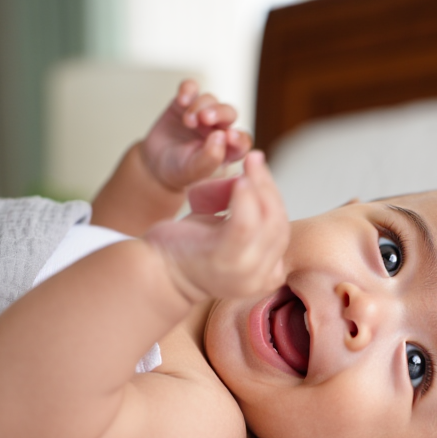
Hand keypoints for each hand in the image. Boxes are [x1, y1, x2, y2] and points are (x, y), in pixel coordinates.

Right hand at [140, 80, 252, 192]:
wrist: (155, 164)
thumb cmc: (179, 171)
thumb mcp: (193, 171)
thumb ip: (210, 158)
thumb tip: (222, 136)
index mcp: (228, 149)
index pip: (242, 140)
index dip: (239, 137)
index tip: (229, 136)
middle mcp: (219, 129)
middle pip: (229, 113)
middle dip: (218, 112)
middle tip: (205, 118)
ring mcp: (202, 114)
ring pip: (210, 99)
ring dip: (200, 106)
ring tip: (187, 121)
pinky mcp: (185, 103)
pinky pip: (191, 87)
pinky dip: (188, 89)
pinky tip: (182, 100)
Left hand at [145, 151, 288, 303]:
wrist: (155, 271)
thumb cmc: (186, 249)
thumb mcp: (221, 228)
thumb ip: (241, 209)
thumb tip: (248, 177)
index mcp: (266, 274)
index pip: (281, 228)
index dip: (273, 195)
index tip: (259, 169)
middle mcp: (261, 278)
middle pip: (279, 224)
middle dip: (269, 186)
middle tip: (255, 159)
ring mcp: (245, 273)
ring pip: (268, 222)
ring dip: (259, 186)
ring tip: (248, 164)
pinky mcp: (224, 260)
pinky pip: (245, 224)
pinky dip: (245, 199)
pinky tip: (239, 179)